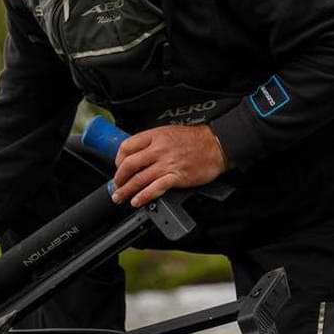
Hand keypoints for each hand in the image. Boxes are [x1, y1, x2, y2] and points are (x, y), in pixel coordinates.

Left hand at [112, 124, 227, 207]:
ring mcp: (167, 164)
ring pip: (139, 178)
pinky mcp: (176, 177)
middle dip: (119, 177)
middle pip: (129, 164)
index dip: (118, 159)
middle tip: (117, 185)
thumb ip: (153, 142)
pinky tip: (137, 201)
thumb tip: (137, 154)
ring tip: (120, 197)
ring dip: (126, 190)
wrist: (216, 145)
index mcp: (155, 136)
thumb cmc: (196, 139)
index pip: (127, 147)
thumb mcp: (169, 132)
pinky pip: (155, 188)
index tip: (118, 166)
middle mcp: (159, 149)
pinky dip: (144, 196)